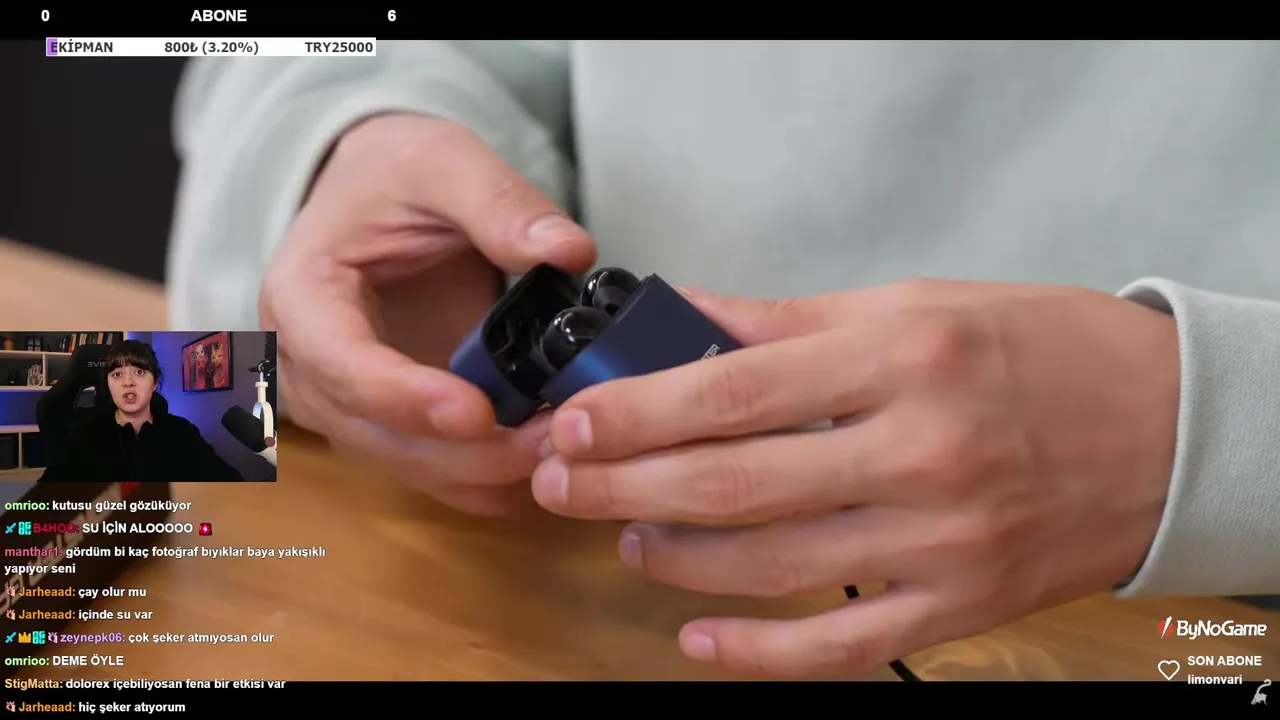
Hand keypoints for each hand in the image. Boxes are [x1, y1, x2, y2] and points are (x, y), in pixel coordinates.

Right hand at [260, 114, 594, 515]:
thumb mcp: (443, 163)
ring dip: (484, 472)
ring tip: (563, 447)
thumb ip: (499, 203)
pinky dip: (489, 477)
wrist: (377, 197)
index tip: (476, 412)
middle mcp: (309, 367)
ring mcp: (347, 405)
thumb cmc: (393, 175)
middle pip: (376, 435)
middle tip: (550, 439)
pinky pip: (434, 471)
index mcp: (302, 298)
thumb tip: (567, 250)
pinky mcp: (390, 425)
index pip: (339, 364)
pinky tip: (547, 461)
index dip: (404, 398)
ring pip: (407, 466)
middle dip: (465, 452)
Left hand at [532, 279, 1179, 675]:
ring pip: (773, 565)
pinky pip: (841, 647)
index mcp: (901, 357)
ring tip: (625, 537)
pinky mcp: (960, 603)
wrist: (1166, 426)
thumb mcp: (915, 305)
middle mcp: (919, 449)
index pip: (733, 391)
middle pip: (734, 480)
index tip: (572, 421)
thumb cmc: (1038, 351)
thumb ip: (788, 321)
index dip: (636, 411)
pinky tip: (697, 638)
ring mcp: (941, 537)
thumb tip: (683, 318)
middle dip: (626, 485)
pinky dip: (759, 654)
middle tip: (560, 483)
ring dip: (678, 558)